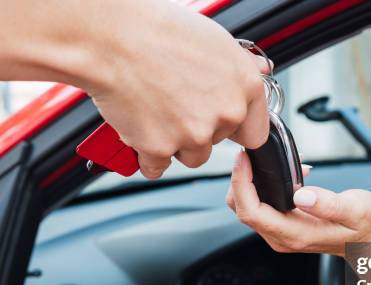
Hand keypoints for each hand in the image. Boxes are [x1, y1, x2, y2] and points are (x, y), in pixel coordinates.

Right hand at [82, 0, 270, 177]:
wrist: (112, 37)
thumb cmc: (159, 31)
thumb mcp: (215, 40)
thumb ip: (240, 66)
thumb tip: (258, 72)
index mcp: (245, 88)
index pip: (254, 132)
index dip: (235, 128)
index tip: (221, 125)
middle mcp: (225, 114)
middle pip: (217, 143)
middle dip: (198, 130)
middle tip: (174, 103)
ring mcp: (194, 134)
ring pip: (191, 157)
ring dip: (175, 144)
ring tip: (156, 112)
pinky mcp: (160, 148)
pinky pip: (156, 166)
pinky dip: (146, 154)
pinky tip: (139, 129)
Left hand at [226, 151, 370, 256]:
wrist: (370, 242)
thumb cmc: (366, 227)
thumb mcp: (357, 210)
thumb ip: (329, 204)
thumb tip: (300, 195)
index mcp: (296, 234)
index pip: (252, 212)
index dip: (242, 184)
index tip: (244, 159)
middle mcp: (282, 237)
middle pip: (242, 209)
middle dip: (239, 180)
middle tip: (250, 153)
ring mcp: (281, 232)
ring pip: (247, 207)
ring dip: (250, 181)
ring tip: (268, 160)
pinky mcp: (283, 225)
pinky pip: (261, 205)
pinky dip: (262, 185)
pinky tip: (284, 172)